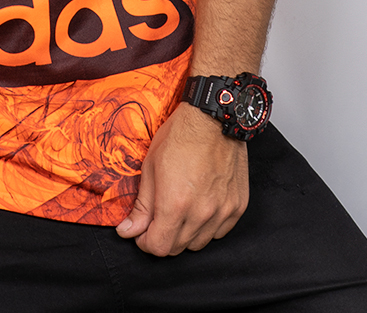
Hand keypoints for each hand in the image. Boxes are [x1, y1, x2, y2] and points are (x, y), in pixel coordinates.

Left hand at [115, 102, 248, 254]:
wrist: (213, 118)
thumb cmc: (180, 137)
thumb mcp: (150, 167)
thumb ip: (142, 206)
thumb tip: (128, 231)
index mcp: (174, 204)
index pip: (158, 247)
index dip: (145, 242)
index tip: (142, 231)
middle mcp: (201, 214)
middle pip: (177, 248)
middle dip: (162, 237)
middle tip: (158, 219)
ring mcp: (222, 211)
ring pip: (199, 243)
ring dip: (185, 234)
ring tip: (180, 211)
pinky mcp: (237, 206)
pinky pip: (219, 232)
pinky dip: (207, 226)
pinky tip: (200, 207)